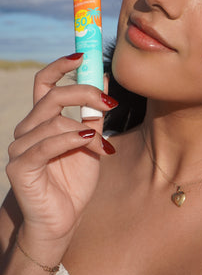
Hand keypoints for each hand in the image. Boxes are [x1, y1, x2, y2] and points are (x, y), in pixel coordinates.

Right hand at [6, 55, 117, 248]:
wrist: (64, 219)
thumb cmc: (75, 179)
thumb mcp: (91, 140)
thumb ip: (94, 112)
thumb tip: (105, 78)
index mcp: (42, 119)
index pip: (45, 82)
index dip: (60, 65)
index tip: (83, 54)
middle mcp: (27, 129)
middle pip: (53, 96)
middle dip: (84, 93)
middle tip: (109, 101)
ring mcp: (20, 147)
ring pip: (54, 121)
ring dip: (86, 130)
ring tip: (104, 146)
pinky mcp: (19, 166)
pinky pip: (47, 144)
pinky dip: (71, 140)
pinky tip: (90, 143)